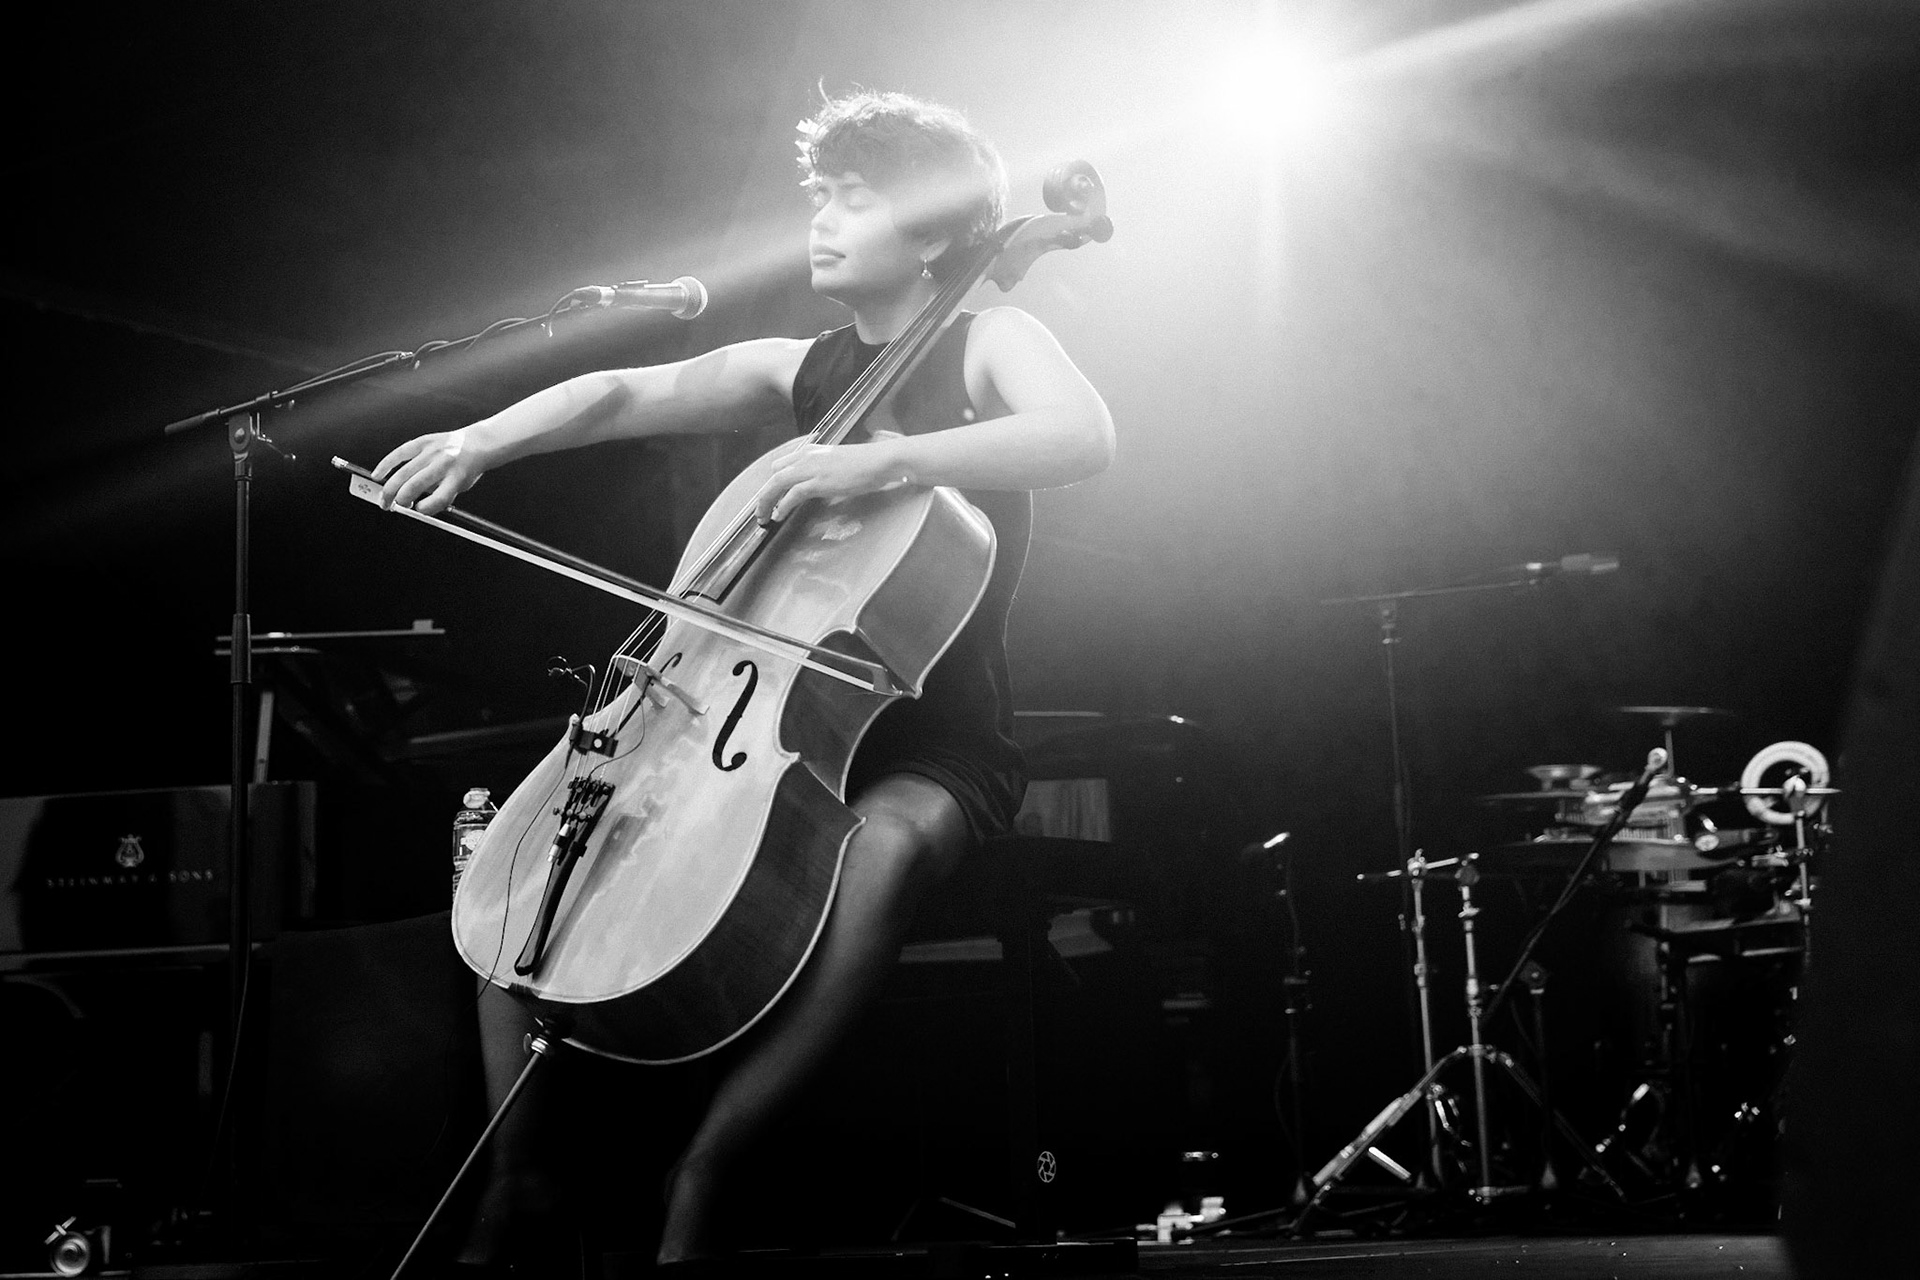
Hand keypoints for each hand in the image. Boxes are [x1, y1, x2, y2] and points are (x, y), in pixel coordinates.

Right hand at [373, 428, 486, 514]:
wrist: (476, 444)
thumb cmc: (466, 469)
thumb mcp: (460, 487)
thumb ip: (439, 496)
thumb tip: (413, 504)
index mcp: (457, 477)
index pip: (439, 497)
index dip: (426, 508)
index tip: (418, 510)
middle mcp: (444, 463)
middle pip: (416, 485)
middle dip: (399, 500)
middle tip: (391, 507)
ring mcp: (433, 451)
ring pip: (404, 472)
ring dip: (390, 489)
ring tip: (385, 499)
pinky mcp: (424, 441)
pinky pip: (400, 453)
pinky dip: (386, 465)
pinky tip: (378, 475)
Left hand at [753, 436, 909, 525]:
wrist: (879, 460)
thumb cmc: (866, 463)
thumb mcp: (837, 462)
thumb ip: (823, 469)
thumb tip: (817, 484)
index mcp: (810, 451)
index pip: (781, 465)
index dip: (773, 482)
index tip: (770, 497)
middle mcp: (806, 457)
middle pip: (774, 474)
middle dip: (764, 493)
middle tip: (760, 510)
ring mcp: (811, 468)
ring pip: (777, 483)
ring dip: (766, 502)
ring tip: (762, 517)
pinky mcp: (818, 482)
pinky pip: (791, 495)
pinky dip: (782, 506)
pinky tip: (778, 516)